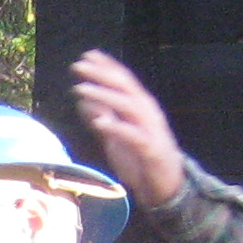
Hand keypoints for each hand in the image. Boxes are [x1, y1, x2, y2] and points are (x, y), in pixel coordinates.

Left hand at [70, 50, 184, 207]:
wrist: (165, 187)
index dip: (106, 66)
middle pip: (125, 86)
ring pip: (128, 105)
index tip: (86, 55)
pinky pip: (132, 135)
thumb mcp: (116, 137)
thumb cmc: (140, 160)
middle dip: (101, 74)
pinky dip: (116, 127)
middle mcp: (148, 112)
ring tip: (81, 89)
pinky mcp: (151, 149)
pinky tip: (98, 122)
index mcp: (141, 107)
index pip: (123, 80)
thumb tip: (83, 101)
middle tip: (78, 65)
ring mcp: (151, 129)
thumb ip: (102, 118)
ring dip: (103, 95)